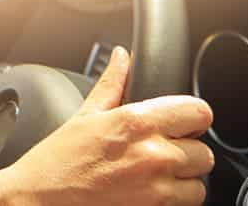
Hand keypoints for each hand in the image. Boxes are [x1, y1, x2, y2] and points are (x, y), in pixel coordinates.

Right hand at [0, 47, 213, 205]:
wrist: (42, 199)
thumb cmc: (60, 160)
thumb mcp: (85, 114)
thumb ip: (113, 83)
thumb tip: (122, 56)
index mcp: (137, 122)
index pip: (199, 113)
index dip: (192, 117)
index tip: (181, 123)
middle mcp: (153, 155)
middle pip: (204, 153)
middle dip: (187, 153)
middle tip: (162, 153)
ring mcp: (156, 189)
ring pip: (199, 186)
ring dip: (183, 182)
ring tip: (156, 177)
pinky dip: (173, 202)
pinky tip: (150, 193)